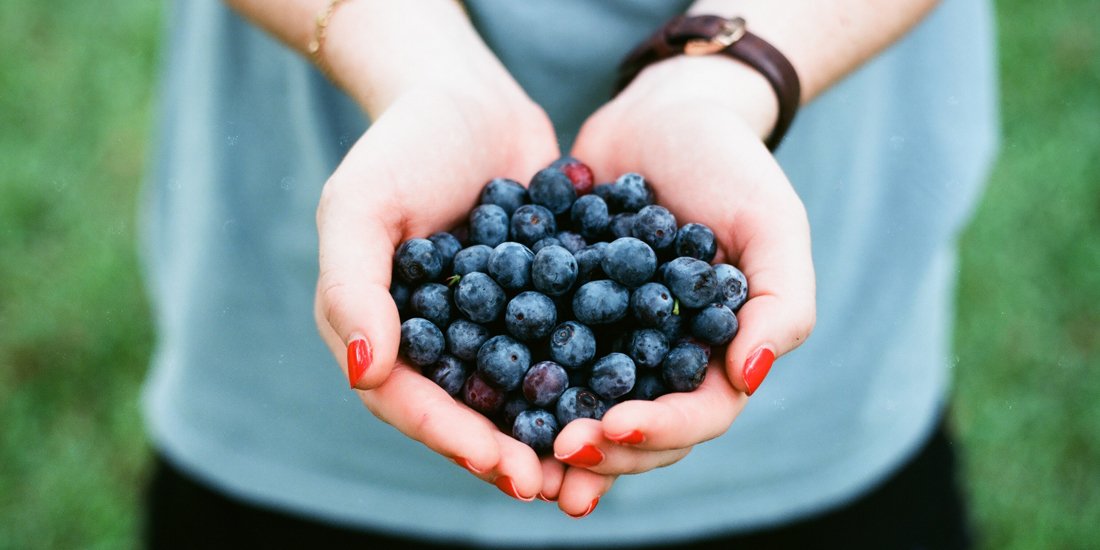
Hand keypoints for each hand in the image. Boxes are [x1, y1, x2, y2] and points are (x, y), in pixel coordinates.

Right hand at [313, 81, 559, 500]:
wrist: (468, 98)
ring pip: (519, 392)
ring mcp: (490, 325)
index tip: (505, 468)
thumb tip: (365, 374)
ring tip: (596, 462)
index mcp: (381, 332)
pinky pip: (561, 348)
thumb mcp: (359, 205)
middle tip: (555, 487)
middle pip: (468, 411)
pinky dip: (589, 376)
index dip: (455, 439)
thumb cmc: (401, 145)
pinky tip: (630, 398)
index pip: (411, 401)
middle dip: (510, 452)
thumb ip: (351, 288)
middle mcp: (435, 340)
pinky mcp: (540, 304)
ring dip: (553, 431)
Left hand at [544, 55, 815, 506]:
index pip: (698, 415)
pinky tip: (480, 393)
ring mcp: (609, 341)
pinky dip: (514, 381)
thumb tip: (751, 378)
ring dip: (555, 438)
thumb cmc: (729, 164)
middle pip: (636, 428)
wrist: (661, 113)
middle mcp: (662, 360)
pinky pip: (537, 355)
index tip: (616, 428)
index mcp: (717, 353)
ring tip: (518, 457)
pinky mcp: (561, 313)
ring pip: (584, 406)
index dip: (661, 431)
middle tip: (560, 451)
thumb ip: (781, 301)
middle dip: (602, 449)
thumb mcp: (771, 222)